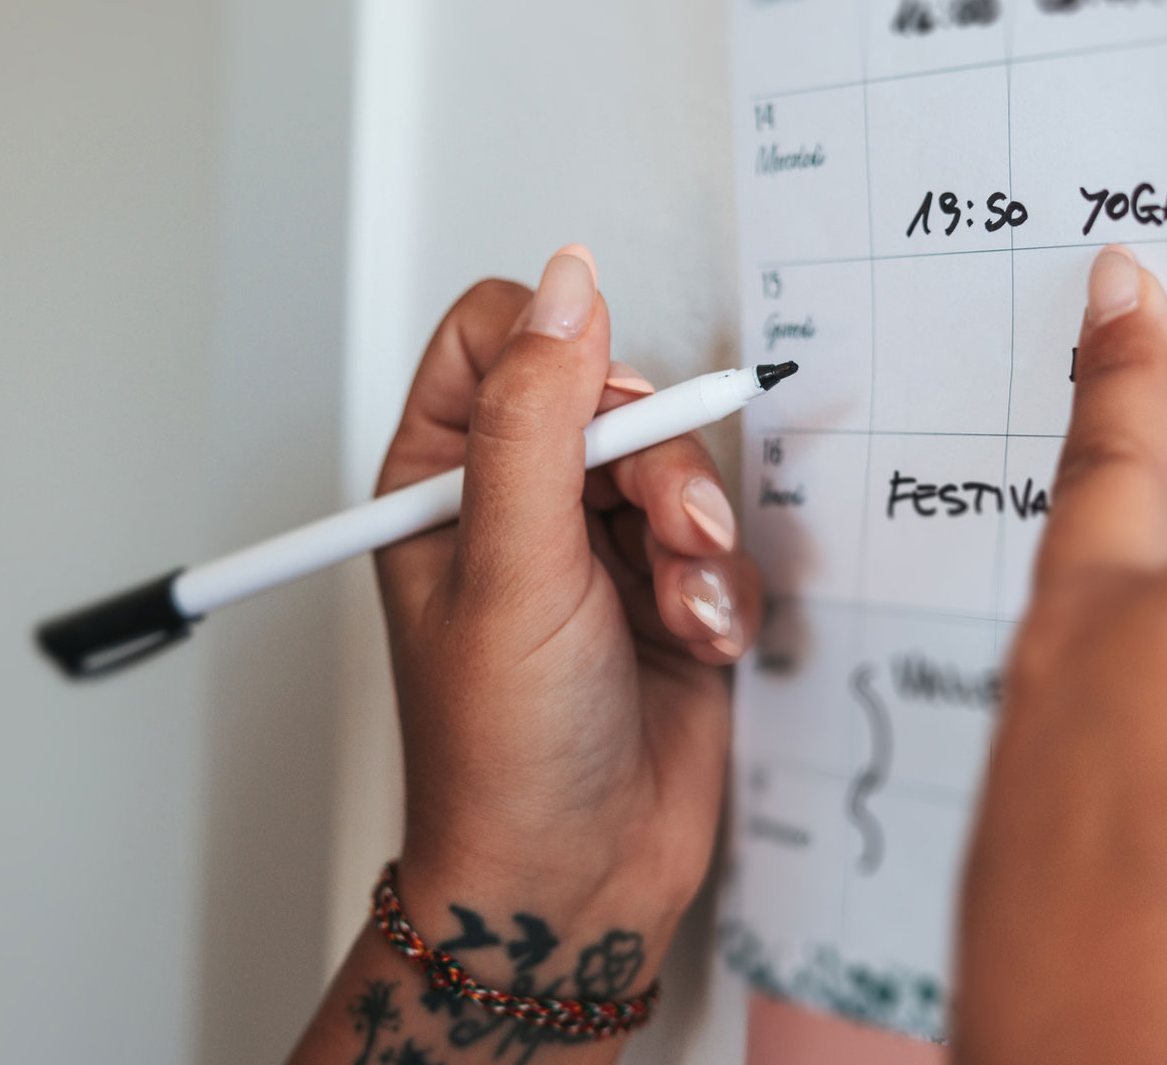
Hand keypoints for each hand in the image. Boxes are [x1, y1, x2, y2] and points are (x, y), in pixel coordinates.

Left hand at [372, 246, 757, 975]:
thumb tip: (565, 286)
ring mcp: (594, 548)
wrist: (575, 881)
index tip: (603, 409)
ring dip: (696, 539)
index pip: (496, 336)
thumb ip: (535, 417)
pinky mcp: (664, 596)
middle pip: (610, 395)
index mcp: (442, 478)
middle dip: (656, 468)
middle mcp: (518, 503)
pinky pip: (721, 540)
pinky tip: (701, 646)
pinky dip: (724, 591)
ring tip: (680, 612)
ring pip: (677, 466)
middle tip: (663, 536)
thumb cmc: (501, 752)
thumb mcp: (510, 565)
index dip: (560, 351)